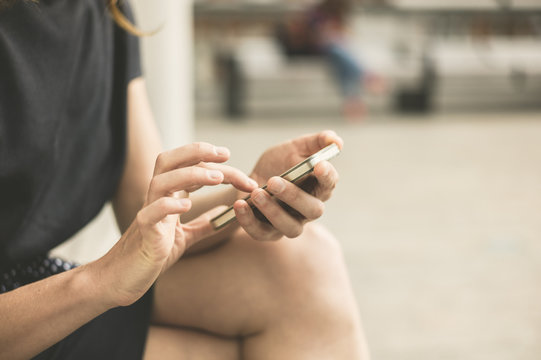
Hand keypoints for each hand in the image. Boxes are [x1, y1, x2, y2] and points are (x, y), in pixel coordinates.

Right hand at [95, 142, 256, 305]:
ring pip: (161, 182)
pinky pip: (150, 214)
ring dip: (190, 175)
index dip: (207, 157)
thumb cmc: (150, 255)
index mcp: (167, 197)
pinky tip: (187, 205)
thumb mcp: (184, 237)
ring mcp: (148, 214)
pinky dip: (168, 206)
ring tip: (216, 177)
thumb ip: (203, 224)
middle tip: (225, 155)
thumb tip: (223, 213)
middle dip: (197, 152)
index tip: (228, 155)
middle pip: (170, 162)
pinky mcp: (143, 234)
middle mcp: (156, 199)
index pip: (185, 166)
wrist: (120, 280)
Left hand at [233, 130, 342, 240]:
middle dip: (294, 196)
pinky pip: (260, 233)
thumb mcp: (295, 148)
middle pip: (312, 210)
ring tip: (256, 193)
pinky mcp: (267, 232)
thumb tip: (336, 141)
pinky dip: (249, 221)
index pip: (329, 184)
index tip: (319, 165)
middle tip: (273, 181)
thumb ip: (316, 142)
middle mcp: (308, 210)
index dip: (327, 176)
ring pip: (289, 226)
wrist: (249, 180)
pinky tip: (240, 205)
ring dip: (272, 211)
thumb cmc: (278, 164)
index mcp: (318, 187)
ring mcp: (289, 224)